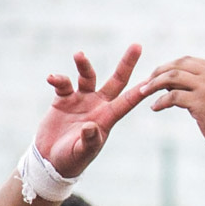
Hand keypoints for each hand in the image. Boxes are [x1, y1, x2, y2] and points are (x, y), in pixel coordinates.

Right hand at [35, 44, 152, 176]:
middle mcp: (97, 105)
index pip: (128, 101)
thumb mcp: (81, 153)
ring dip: (84, 65)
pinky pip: (63, 83)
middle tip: (137, 46)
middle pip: (116, 80)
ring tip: (78, 55)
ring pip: (88, 76)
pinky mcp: (63, 99)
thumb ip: (88, 140)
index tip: (154, 78)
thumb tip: (91, 127)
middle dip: (126, 64)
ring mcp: (81, 100)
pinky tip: (52, 79)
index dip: (141, 90)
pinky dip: (58, 79)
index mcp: (107, 118)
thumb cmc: (71, 160)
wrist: (50, 160)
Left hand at [142, 57, 204, 158]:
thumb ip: (203, 87)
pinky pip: (173, 97)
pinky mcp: (201, 103)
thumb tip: (176, 86)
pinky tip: (155, 107)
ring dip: (154, 84)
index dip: (169, 66)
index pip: (187, 61)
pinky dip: (160, 102)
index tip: (157, 75)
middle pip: (177, 65)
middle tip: (146, 83)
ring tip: (144, 92)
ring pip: (172, 77)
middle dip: (158, 72)